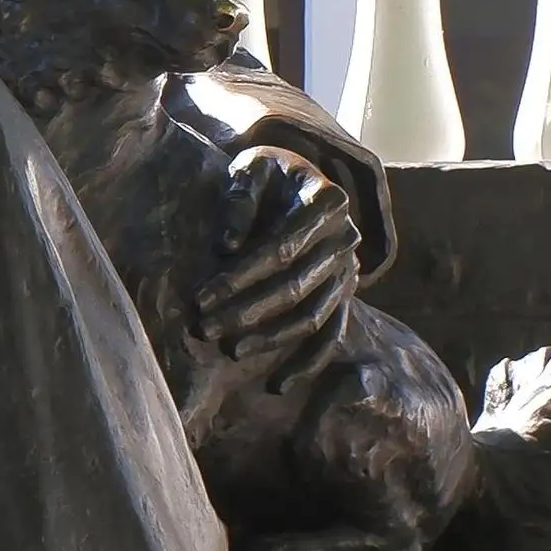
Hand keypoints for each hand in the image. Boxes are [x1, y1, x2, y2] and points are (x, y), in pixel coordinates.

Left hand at [197, 151, 360, 378]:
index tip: (200, 297)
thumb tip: (228, 247)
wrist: (301, 179)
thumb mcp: (251, 166)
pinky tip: (278, 384)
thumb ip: (239, 198)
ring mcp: (349, 269)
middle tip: (205, 329)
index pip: (280, 248)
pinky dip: (308, 362)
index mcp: (325, 201)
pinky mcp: (346, 293)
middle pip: (295, 285)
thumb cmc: (268, 173)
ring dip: (271, 338)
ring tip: (232, 351)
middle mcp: (344, 237)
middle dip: (247, 311)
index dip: (240, 276)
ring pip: (311, 314)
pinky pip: (331, 334)